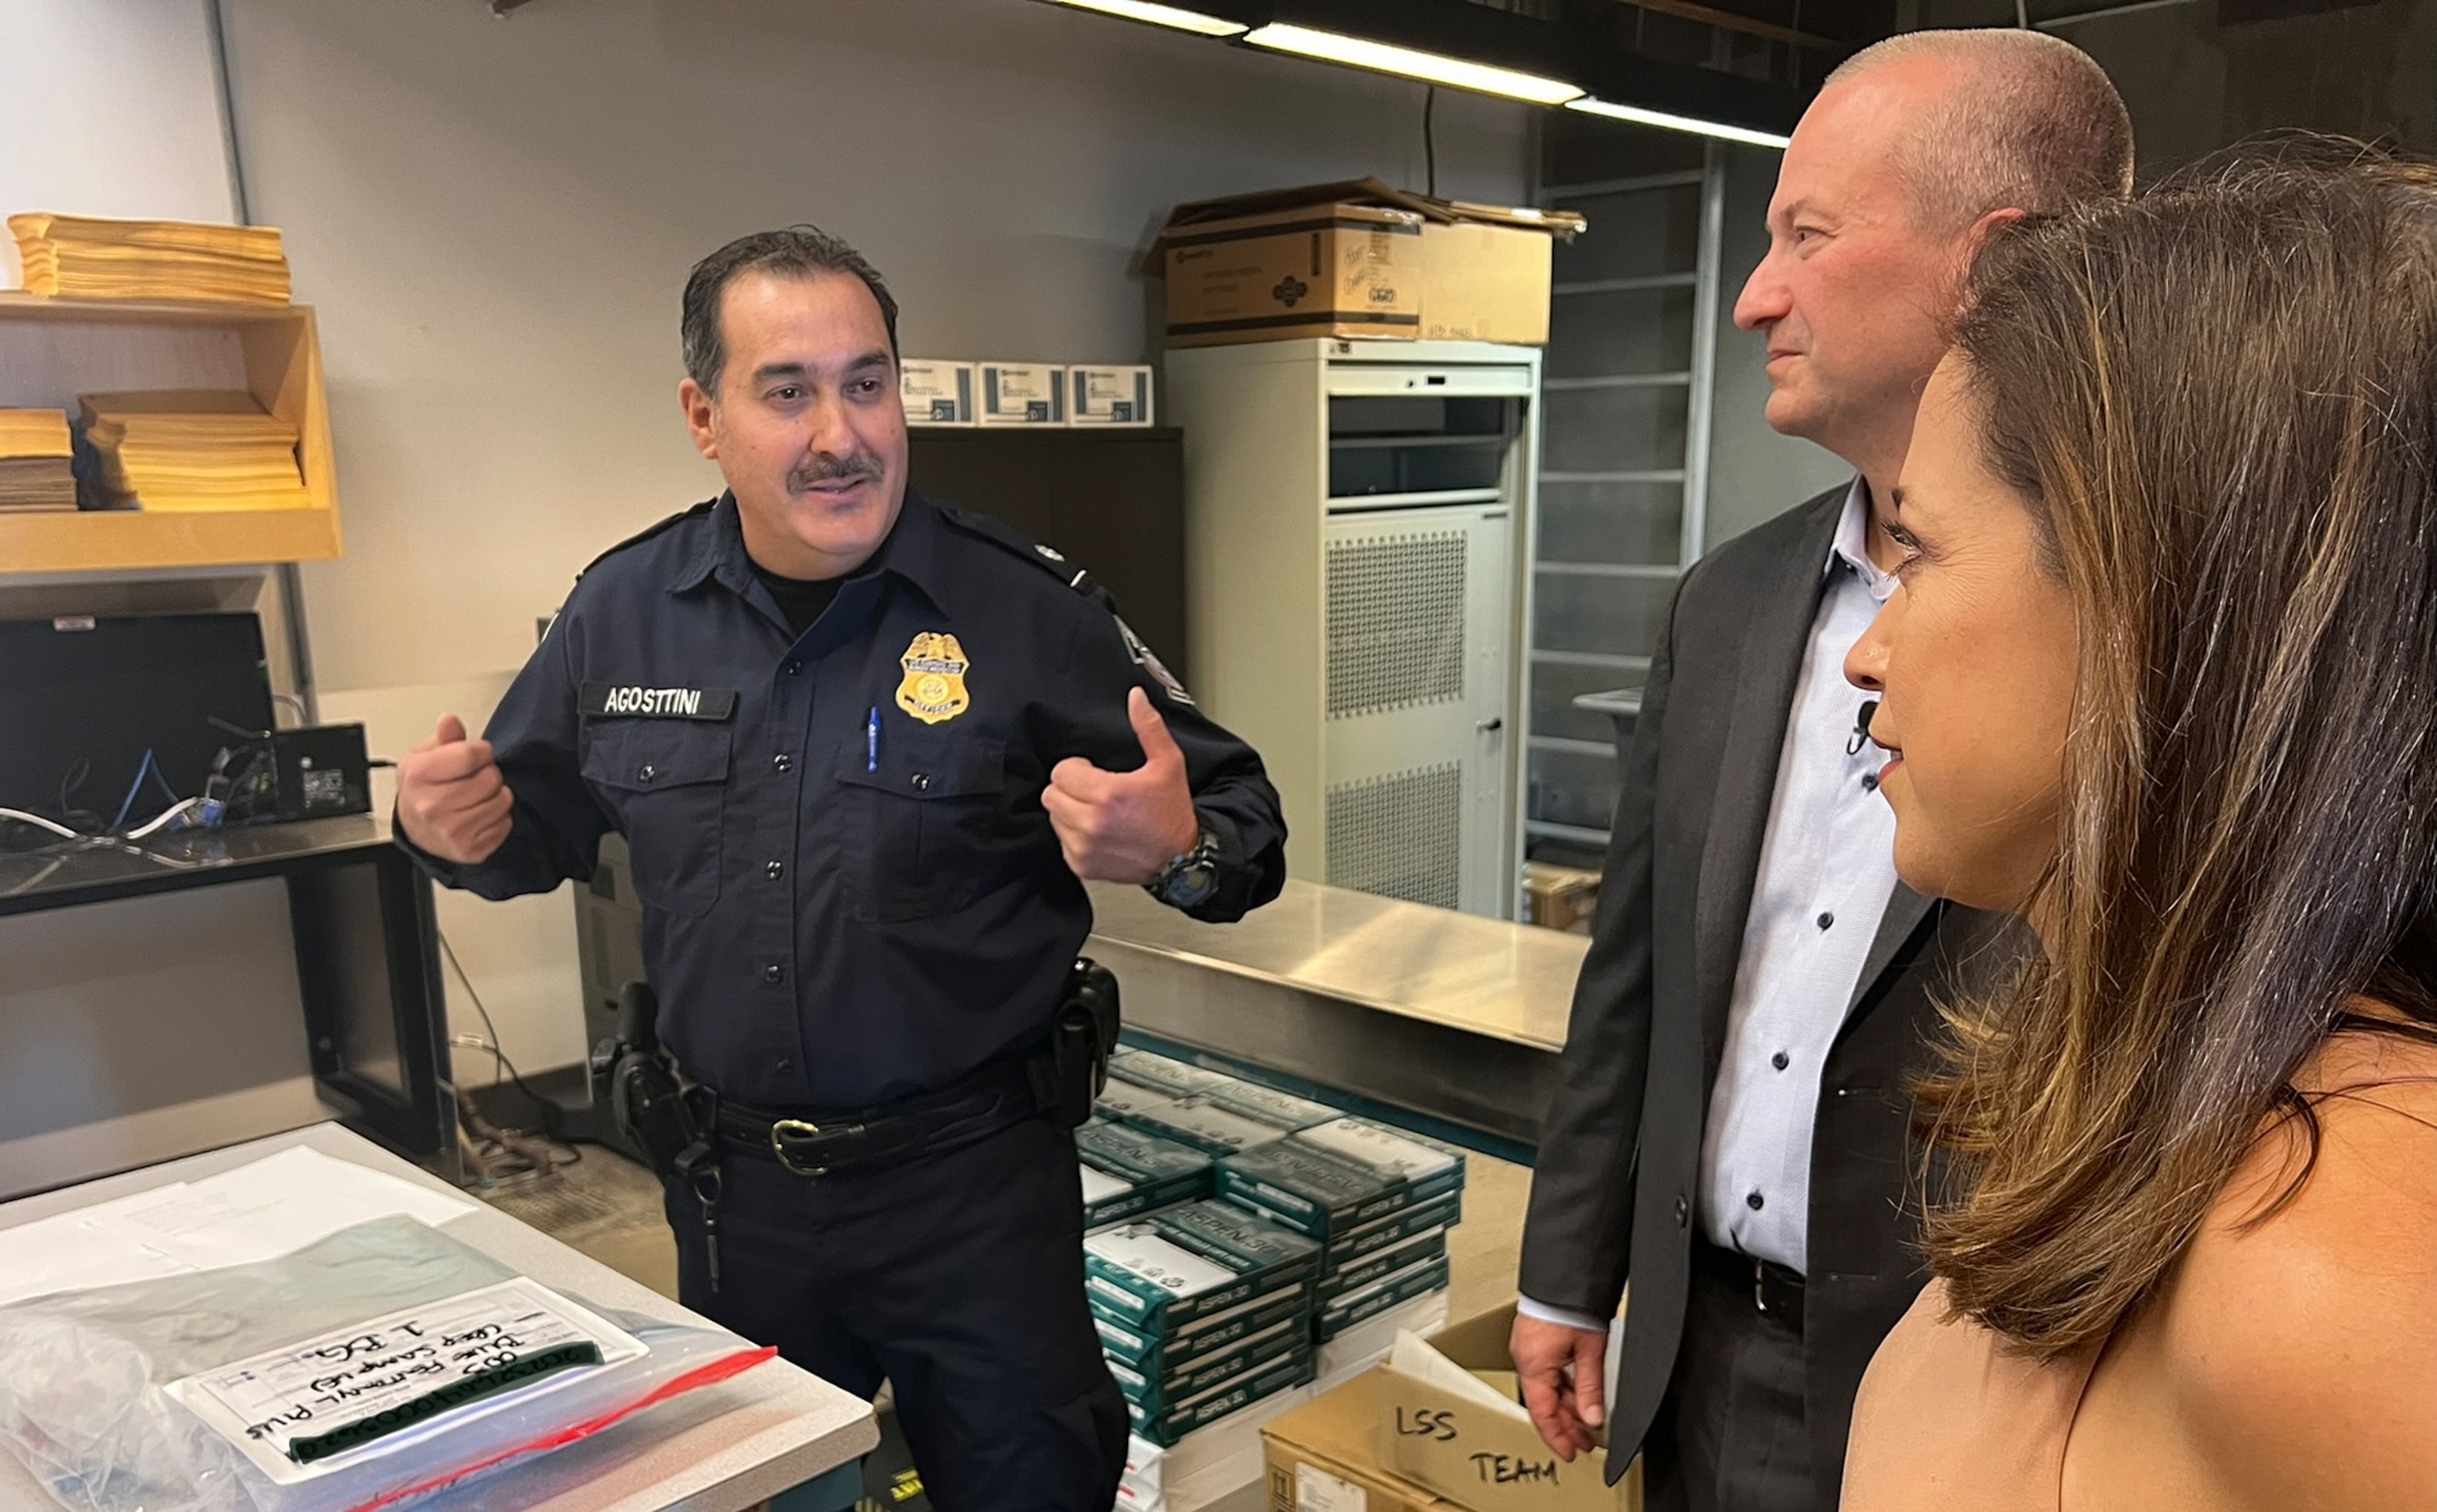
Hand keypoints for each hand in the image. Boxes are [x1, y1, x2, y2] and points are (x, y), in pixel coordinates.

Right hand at [397, 714, 514, 864]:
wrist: (416, 831)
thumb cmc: (423, 790)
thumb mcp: (425, 756)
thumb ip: (444, 737)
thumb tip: (449, 720)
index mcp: (418, 776)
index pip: (471, 754)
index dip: (481, 751)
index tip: (476, 755)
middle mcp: (431, 805)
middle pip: (490, 778)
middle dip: (488, 774)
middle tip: (474, 779)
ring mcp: (451, 830)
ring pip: (502, 801)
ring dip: (496, 796)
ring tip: (477, 797)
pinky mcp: (470, 848)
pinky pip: (505, 823)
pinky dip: (498, 818)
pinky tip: (480, 815)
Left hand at [1044, 688, 1199, 884]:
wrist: (1181, 860)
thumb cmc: (1173, 813)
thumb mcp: (1168, 764)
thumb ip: (1148, 727)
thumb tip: (1136, 697)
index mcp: (1108, 794)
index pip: (1061, 771)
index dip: (1077, 768)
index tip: (1093, 773)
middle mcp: (1091, 822)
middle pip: (1052, 794)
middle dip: (1069, 789)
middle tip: (1094, 792)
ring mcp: (1084, 846)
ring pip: (1054, 817)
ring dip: (1070, 812)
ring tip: (1098, 812)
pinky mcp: (1082, 865)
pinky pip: (1062, 841)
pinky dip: (1075, 836)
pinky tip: (1099, 832)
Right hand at [1513, 1312, 1607, 1461]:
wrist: (1564, 1274)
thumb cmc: (1570, 1305)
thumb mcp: (1589, 1351)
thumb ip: (1590, 1388)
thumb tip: (1593, 1418)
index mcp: (1533, 1365)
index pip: (1542, 1414)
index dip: (1557, 1437)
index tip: (1569, 1452)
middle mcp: (1525, 1359)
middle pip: (1544, 1403)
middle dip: (1565, 1425)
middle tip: (1584, 1442)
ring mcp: (1528, 1349)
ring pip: (1546, 1389)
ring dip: (1565, 1406)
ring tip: (1585, 1421)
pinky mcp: (1534, 1340)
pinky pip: (1546, 1373)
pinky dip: (1562, 1388)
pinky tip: (1577, 1394)